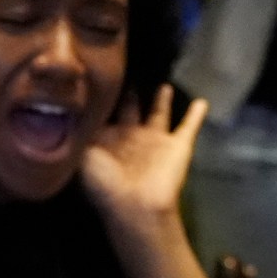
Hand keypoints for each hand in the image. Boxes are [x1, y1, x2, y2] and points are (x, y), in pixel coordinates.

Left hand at [80, 86, 206, 228]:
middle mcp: (131, 136)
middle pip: (130, 108)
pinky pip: (189, 126)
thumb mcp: (83, 153)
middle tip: (128, 72)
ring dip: (162, 99)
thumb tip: (74, 107)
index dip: (100, 98)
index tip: (98, 76)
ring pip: (158, 113)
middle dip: (129, 93)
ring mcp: (155, 140)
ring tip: (164, 84)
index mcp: (107, 139)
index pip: (103, 113)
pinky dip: (197, 115)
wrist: (135, 205)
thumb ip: (81, 129)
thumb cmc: (105, 182)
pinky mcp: (178, 146)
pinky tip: (202, 102)